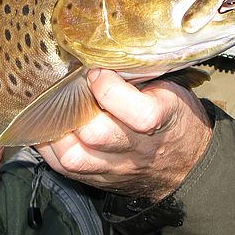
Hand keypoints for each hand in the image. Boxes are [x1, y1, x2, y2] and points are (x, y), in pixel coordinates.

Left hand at [36, 69, 211, 201]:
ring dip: (55, 131)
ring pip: (74, 158)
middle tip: (68, 90)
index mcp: (161, 118)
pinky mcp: (99, 179)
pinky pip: (65, 169)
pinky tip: (49, 129)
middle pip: (97, 136)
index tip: (96, 71)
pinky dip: (49, 148)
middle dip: (75, 107)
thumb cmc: (173, 117)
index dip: (108, 86)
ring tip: (52, 112)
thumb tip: (97, 54)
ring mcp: (116, 168)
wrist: (185, 164)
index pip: (138, 113)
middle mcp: (138, 149)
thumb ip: (137, 75)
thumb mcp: (168, 89)